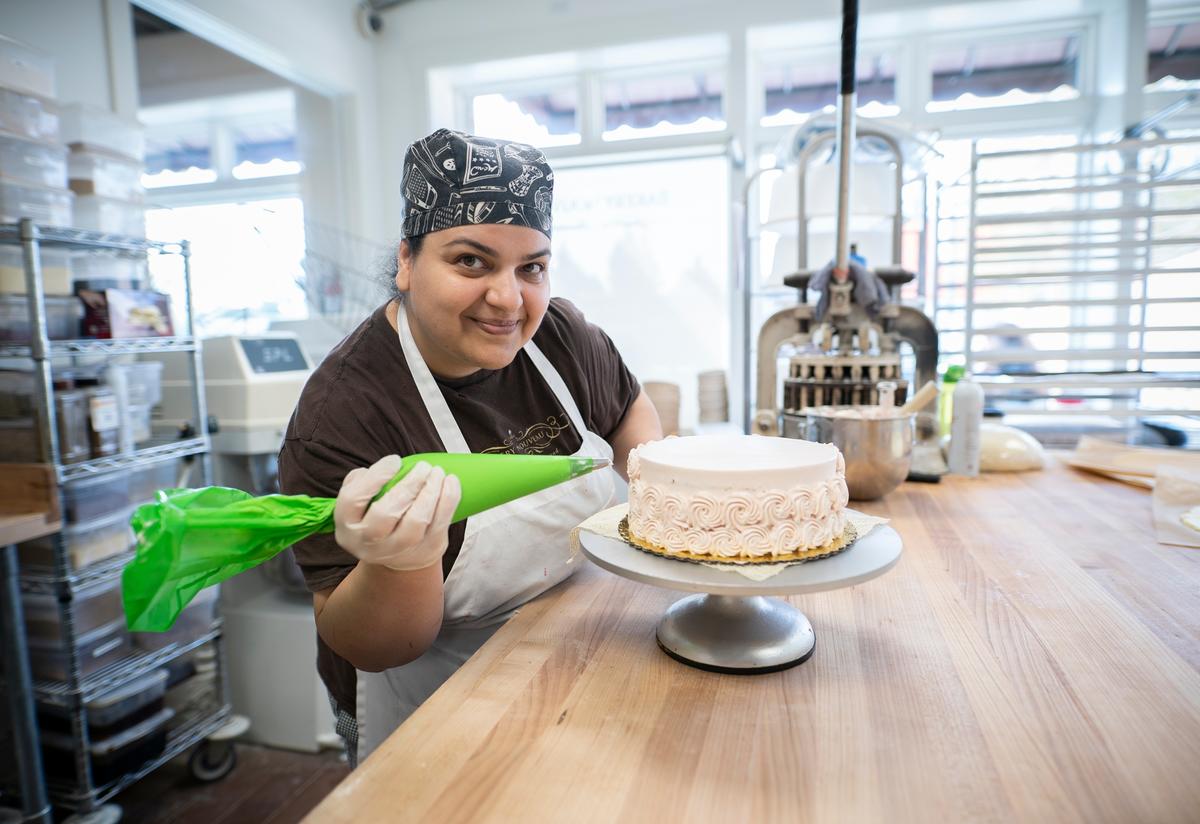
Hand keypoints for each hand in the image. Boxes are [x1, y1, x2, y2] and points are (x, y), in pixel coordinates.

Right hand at [333, 456, 461, 571]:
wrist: (395, 556)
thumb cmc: (376, 517)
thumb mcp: (360, 503)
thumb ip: (362, 482)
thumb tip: (387, 466)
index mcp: (347, 526)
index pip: (353, 500)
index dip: (375, 477)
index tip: (395, 460)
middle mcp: (368, 542)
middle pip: (386, 513)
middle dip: (408, 486)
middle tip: (423, 466)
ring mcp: (397, 551)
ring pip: (415, 522)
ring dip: (430, 492)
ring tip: (437, 472)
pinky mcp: (424, 551)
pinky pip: (439, 524)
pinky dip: (448, 500)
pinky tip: (450, 482)